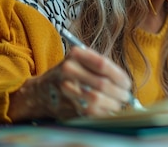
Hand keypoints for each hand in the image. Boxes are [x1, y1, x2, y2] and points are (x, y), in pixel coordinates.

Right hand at [8, 46, 132, 121]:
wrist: (41, 91)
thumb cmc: (69, 74)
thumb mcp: (82, 61)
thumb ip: (102, 66)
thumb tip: (124, 82)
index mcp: (75, 55)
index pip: (103, 65)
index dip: (119, 76)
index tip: (127, 83)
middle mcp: (68, 70)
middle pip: (102, 84)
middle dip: (119, 92)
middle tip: (126, 96)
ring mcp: (65, 88)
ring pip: (97, 99)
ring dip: (113, 104)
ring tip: (118, 104)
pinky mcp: (65, 104)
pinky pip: (90, 112)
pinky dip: (103, 113)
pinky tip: (107, 110)